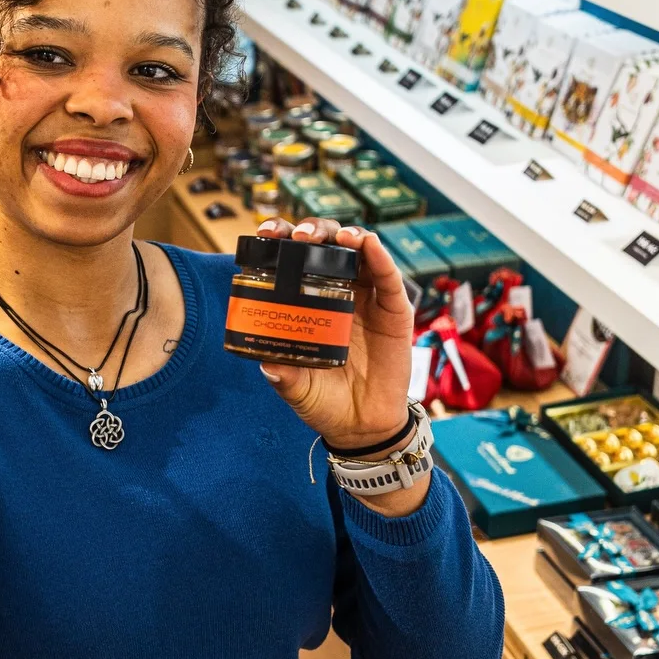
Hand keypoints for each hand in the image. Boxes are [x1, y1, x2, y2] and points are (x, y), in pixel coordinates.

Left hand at [252, 215, 422, 512]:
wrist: (362, 427)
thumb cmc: (325, 402)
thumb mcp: (297, 389)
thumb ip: (284, 377)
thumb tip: (268, 365)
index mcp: (308, 304)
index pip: (293, 261)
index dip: (280, 241)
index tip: (264, 234)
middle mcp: (337, 294)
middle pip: (326, 246)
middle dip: (312, 231)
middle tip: (298, 236)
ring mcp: (367, 299)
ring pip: (360, 252)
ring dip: (347, 236)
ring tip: (337, 237)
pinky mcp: (395, 311)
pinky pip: (389, 278)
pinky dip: (380, 256)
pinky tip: (368, 245)